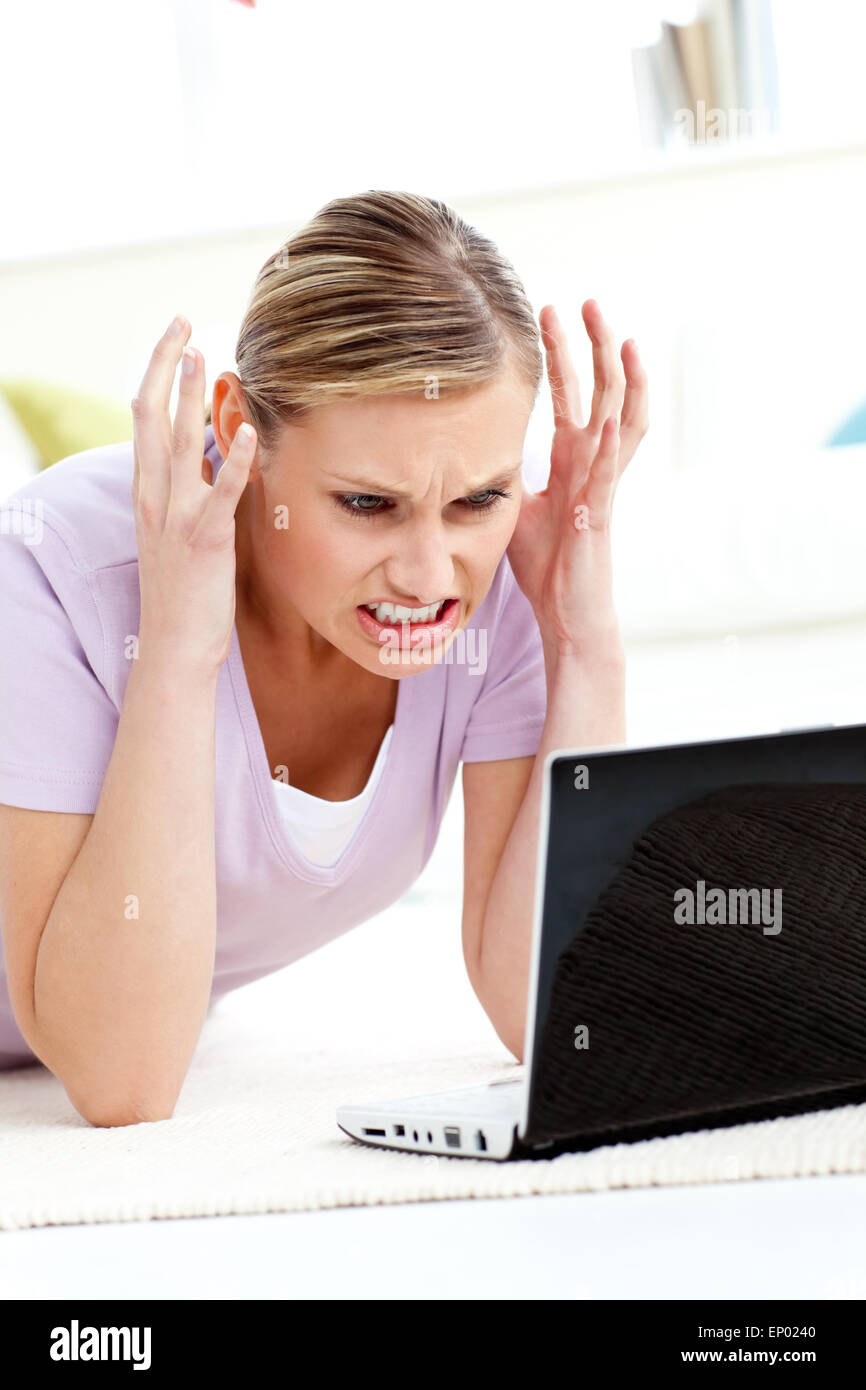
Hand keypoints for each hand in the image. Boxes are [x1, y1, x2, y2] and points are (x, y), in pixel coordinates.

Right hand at [131, 317, 255, 676]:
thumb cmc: (186, 590)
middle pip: (150, 416)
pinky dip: (233, 461)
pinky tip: (246, 431)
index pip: (143, 418)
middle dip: (165, 366)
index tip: (176, 338)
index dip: (157, 374)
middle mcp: (155, 497)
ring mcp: (176, 518)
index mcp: (149, 491)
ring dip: (190, 396)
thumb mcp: (183, 528)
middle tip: (181, 323)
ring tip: (204, 355)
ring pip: (178, 444)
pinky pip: (218, 494)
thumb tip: (211, 451)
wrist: (175, 645)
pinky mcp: (203, 541)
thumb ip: (194, 487)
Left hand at [507, 300, 647, 660]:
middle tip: (584, 300)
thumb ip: (508, 471)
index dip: (561, 355)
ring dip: (622, 379)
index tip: (546, 314)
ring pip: (624, 421)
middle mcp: (593, 464)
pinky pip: (610, 476)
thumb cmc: (545, 563)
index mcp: (572, 460)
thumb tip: (475, 445)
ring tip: (620, 338)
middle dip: (594, 345)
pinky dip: (614, 446)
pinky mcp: (599, 516)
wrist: (565, 611)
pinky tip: (613, 417)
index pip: (570, 395)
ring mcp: (601, 487)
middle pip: (602, 391)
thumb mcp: (516, 504)